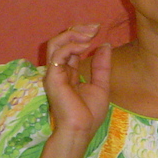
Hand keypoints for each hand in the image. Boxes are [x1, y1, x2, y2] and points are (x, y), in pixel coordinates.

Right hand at [44, 24, 111, 138]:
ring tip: (90, 34)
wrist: (81, 130)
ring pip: (55, 44)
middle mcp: (58, 70)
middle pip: (60, 42)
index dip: (82, 35)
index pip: (70, 47)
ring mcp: (53, 73)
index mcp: (68, 72)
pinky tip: (85, 45)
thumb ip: (101, 65)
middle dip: (77, 30)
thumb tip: (105, 45)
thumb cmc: (89, 113)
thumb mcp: (101, 84)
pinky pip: (58, 55)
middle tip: (95, 27)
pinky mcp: (52, 77)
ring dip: (73, 34)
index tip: (98, 29)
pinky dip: (72, 46)